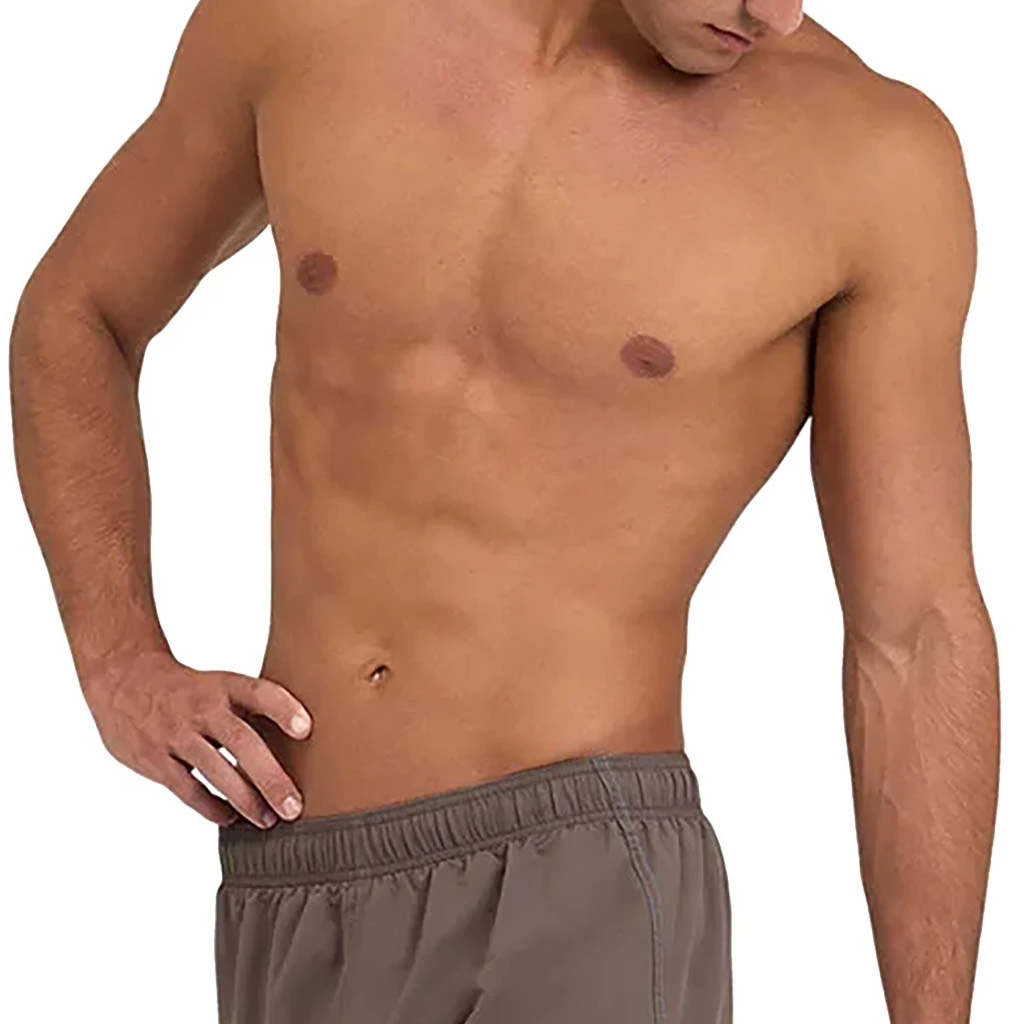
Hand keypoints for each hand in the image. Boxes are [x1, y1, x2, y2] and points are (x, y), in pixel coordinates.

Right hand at [82, 651, 311, 828]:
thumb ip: (253, 710)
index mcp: (224, 685)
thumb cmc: (189, 690)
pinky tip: (232, 819)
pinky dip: (211, 807)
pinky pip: (188, 790)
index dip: (283, 708)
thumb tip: (302, 741)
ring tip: (269, 820)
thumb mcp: (220, 685)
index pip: (259, 692)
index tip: (306, 728)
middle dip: (270, 777)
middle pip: (241, 741)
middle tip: (294, 806)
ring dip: (245, 800)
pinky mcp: (156, 760)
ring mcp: (177, 734)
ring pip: (215, 771)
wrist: (124, 680)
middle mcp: (202, 708)